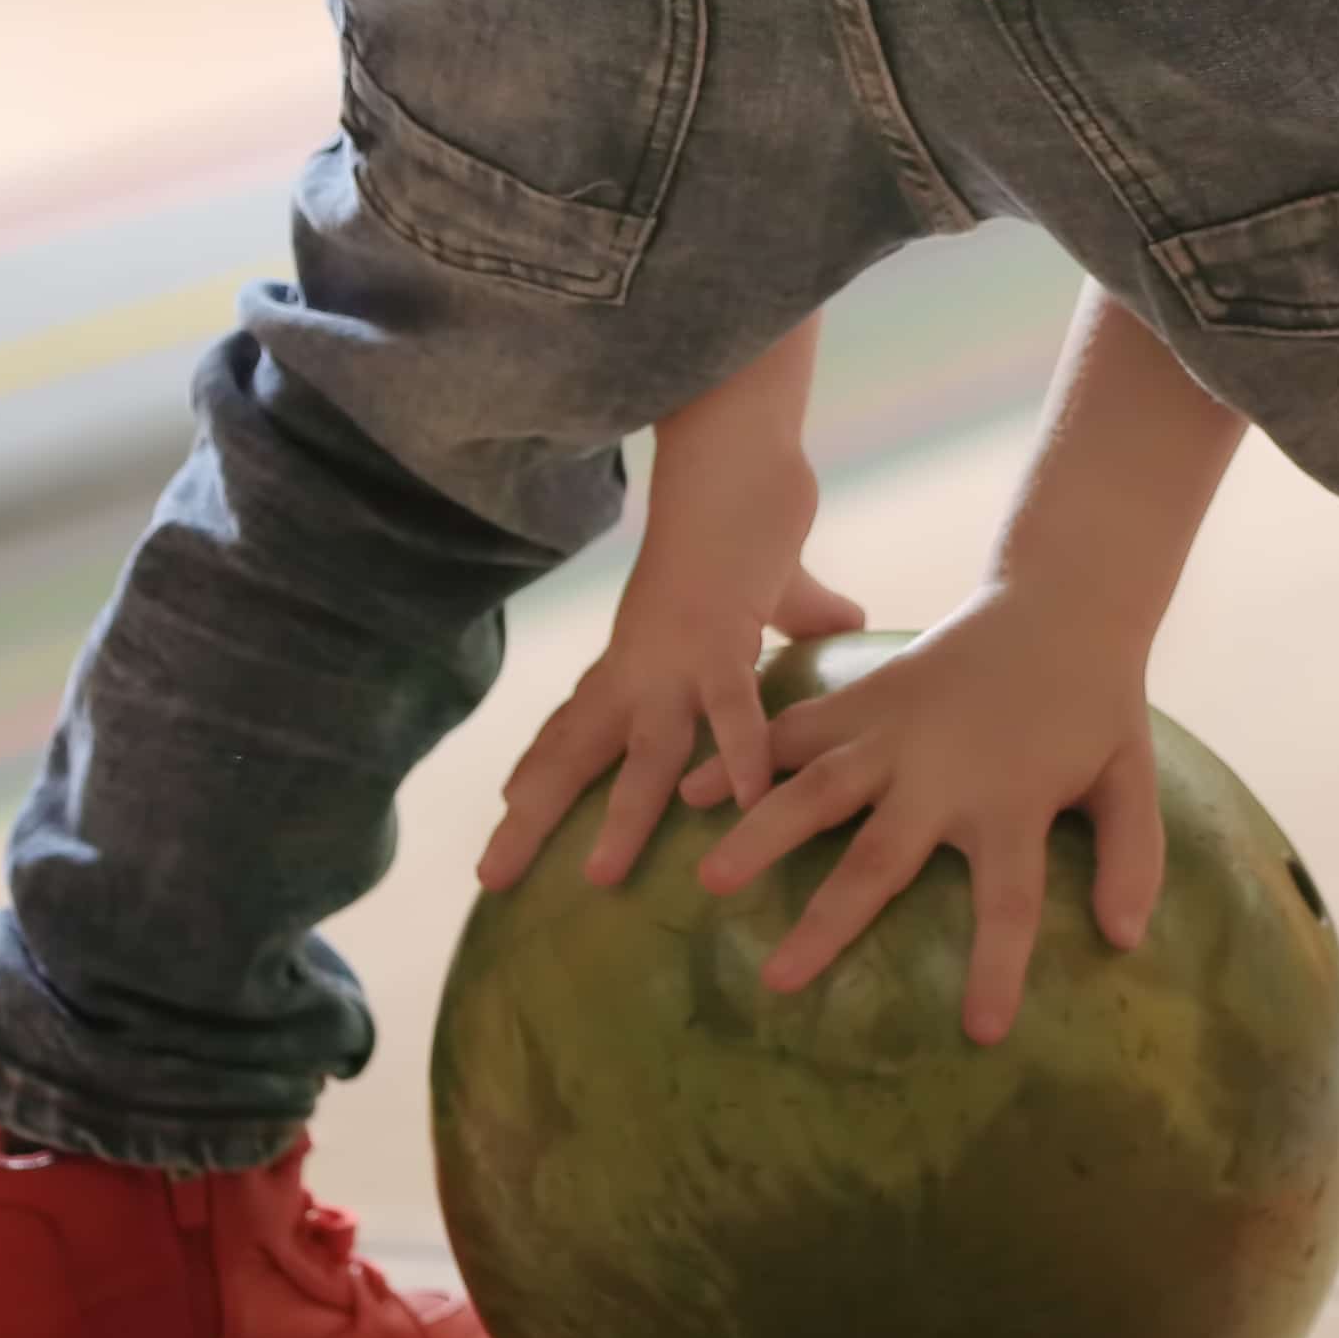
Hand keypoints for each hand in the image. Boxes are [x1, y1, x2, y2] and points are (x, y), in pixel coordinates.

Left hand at [479, 439, 862, 894]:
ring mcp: (676, 655)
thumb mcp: (774, 586)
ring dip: (622, 815)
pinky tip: (743, 802)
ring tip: (601, 877)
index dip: (543, 768)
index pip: (579, 722)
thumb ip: (806, 615)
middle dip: (533, 818)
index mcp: (642, 655)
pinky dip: (736, 754)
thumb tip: (849, 624)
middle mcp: (642, 664)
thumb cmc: (748, 514)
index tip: (507, 815)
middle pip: (576, 754)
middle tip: (489, 879)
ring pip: (643, 751)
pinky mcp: (721, 636)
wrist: (735, 458)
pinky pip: (731, 708)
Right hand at [679, 579, 1171, 1043]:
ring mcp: (894, 733)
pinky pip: (794, 731)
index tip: (978, 1031)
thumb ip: (1132, 857)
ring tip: (709, 880)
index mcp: (1012, 802)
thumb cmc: (1094, 705)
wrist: (1057, 601)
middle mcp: (942, 774)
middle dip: (829, 921)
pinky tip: (687, 791)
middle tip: (777, 979)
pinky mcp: (865, 698)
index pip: (1010, 901)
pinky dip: (744, 758)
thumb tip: (1126, 941)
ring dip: (763, 834)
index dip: (996, 966)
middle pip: (880, 857)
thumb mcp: (1131, 778)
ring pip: (816, 789)